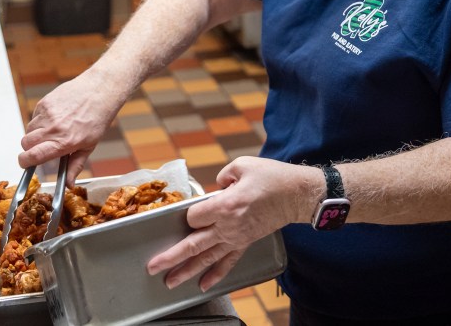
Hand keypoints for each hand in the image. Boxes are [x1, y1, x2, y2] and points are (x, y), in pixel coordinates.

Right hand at [17, 70, 120, 180]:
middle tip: (40, 148)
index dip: (25, 162)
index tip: (25, 164)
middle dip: (29, 149)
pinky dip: (40, 121)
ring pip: (29, 130)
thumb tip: (68, 184)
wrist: (99, 91)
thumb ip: (75, 165)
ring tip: (51, 132)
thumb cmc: (97, 118)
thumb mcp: (89, 145)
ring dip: (35, 135)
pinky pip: (34, 116)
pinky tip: (54, 119)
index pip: (34, 156)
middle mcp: (54, 128)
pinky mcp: (45, 102)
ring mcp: (48, 114)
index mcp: (64, 142)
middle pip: (25, 144)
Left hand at [146, 157, 315, 291]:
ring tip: (169, 282)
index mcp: (226, 205)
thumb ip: (223, 175)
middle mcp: (229, 226)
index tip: (194, 210)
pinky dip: (215, 275)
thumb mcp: (243, 165)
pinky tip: (202, 285)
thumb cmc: (272, 177)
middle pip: (193, 245)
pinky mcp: (246, 242)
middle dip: (170, 257)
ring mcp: (237, 238)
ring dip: (186, 271)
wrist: (298, 195)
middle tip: (152, 267)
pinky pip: (228, 263)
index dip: (190, 213)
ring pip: (206, 258)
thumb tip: (215, 187)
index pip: (194, 216)